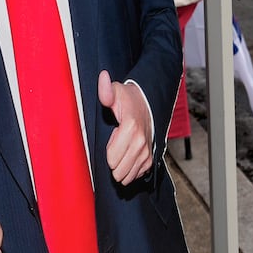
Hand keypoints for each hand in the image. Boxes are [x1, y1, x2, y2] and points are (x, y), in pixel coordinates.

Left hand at [101, 70, 153, 185]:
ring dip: (120, 166)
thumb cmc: (128, 100)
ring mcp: (146, 152)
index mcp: (131, 128)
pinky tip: (127, 156)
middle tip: (115, 143)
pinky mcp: (150, 159)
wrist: (147, 105)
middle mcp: (141, 143)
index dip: (106, 150)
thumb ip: (106, 89)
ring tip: (121, 148)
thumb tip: (102, 77)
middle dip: (112, 161)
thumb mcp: (115, 92)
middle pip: (119, 170)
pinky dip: (129, 169)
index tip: (112, 135)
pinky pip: (136, 175)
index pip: (112, 158)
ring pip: (127, 176)